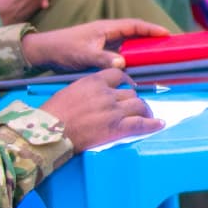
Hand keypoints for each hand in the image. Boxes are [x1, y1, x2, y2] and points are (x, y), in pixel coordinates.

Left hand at [19, 16, 169, 70]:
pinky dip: (133, 55)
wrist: (46, 51)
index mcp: (106, 28)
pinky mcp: (100, 49)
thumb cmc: (64, 49)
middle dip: (152, 36)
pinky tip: (138, 65)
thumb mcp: (83, 55)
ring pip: (129, 41)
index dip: (151, 29)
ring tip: (159, 54)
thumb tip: (123, 63)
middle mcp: (108, 32)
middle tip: (169, 44)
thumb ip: (103, 59)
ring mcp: (104, 40)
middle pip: (135, 32)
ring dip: (143, 46)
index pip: (134, 25)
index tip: (167, 34)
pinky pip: (122, 50)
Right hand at [37, 69, 160, 151]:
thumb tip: (96, 96)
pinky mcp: (116, 128)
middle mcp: (106, 94)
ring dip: (144, 111)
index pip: (118, 75)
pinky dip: (152, 124)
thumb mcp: (70, 92)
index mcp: (94, 81)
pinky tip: (159, 124)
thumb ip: (87, 90)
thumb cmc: (53, 114)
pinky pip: (141, 124)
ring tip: (147, 116)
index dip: (126, 82)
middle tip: (136, 107)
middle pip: (130, 93)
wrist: (48, 132)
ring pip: (138, 105)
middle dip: (134, 100)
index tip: (129, 87)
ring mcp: (113, 111)